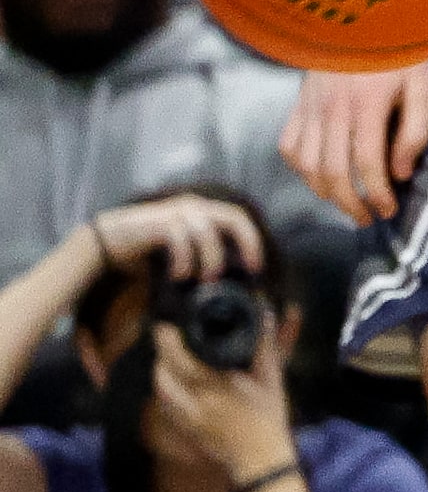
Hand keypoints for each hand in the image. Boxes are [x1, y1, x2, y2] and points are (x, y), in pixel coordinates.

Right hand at [86, 195, 265, 285]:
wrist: (106, 242)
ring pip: (207, 231)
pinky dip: (183, 259)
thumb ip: (200, 260)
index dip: (252, 240)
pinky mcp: (158, 221)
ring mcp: (175, 212)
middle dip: (246, 243)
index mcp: (201, 213)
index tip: (256, 267)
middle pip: (233, 217)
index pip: (238, 219)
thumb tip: (220, 284)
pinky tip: (178, 276)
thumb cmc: (145, 251)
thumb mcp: (180, 255)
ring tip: (204, 279)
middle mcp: (193, 207)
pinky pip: (179, 237)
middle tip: (248, 269)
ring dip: (210, 258)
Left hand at [151, 324, 291, 484]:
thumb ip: (265, 345)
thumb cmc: (268, 418)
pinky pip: (165, 403)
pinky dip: (163, 388)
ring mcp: (187, 415)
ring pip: (160, 387)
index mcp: (216, 384)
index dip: (169, 338)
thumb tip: (265, 312)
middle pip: (165, 370)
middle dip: (161, 349)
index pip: (181, 357)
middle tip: (164, 334)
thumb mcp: (272, 378)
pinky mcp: (185, 426)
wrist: (259, 458)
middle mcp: (196, 399)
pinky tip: (170, 380)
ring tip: (166, 355)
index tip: (168, 324)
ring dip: (160, 369)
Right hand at [280, 65, 427, 221]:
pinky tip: (319, 177)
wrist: (363, 18)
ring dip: (324, 192)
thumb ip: (416, 131)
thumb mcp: (423, 86)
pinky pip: (289, 146)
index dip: (376, 194)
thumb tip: (401, 173)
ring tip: (346, 204)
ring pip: (306, 165)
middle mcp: (332, 109)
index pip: (366, 164)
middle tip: (366, 217)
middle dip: (349, 203)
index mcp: (366, 105)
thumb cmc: (401, 55)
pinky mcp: (298, 104)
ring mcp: (310, 107)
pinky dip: (300, 169)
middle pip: (331, 172)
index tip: (388, 210)